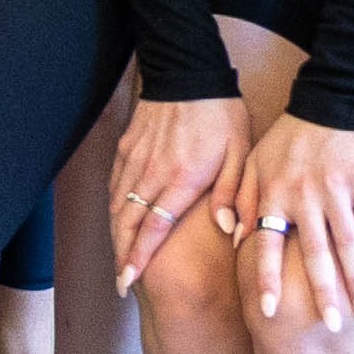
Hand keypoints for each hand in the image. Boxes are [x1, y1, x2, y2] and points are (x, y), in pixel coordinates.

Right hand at [109, 95, 245, 290]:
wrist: (189, 71)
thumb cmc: (221, 114)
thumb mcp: (239, 152)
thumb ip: (233, 194)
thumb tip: (228, 230)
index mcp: (181, 178)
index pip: (153, 227)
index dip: (138, 257)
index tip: (129, 280)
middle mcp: (151, 172)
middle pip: (127, 222)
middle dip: (121, 255)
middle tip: (121, 282)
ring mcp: (135, 159)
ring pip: (117, 204)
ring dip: (116, 234)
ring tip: (120, 258)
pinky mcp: (127, 147)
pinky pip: (115, 183)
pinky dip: (114, 206)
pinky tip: (118, 218)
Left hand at [235, 113, 353, 329]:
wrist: (329, 98)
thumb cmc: (288, 135)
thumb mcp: (252, 160)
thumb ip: (237, 197)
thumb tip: (231, 238)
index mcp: (273, 194)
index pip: (267, 244)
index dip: (268, 279)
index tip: (269, 312)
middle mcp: (303, 196)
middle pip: (314, 254)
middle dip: (324, 294)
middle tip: (333, 327)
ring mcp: (336, 188)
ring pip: (349, 243)